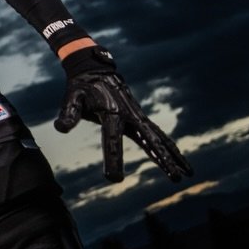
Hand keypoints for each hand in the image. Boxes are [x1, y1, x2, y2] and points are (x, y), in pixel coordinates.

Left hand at [54, 48, 192, 182]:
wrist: (94, 69)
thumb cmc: (81, 86)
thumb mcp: (71, 97)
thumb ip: (68, 113)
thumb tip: (61, 129)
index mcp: (111, 113)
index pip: (112, 140)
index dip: (114, 159)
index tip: (114, 179)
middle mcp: (129, 115)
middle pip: (149, 141)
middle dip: (163, 160)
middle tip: (176, 179)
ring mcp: (137, 115)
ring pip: (158, 138)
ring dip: (173, 155)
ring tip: (187, 173)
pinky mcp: (139, 116)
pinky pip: (156, 133)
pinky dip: (168, 145)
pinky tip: (178, 158)